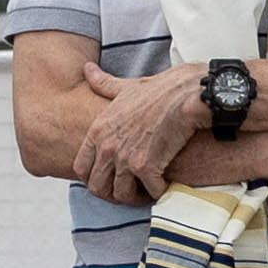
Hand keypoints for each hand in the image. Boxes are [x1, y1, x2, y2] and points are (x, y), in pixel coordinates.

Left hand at [77, 67, 197, 204]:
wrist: (187, 93)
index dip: (94, 179)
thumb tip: (87, 70)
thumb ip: (103, 84)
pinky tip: (166, 184)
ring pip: (121, 195)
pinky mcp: (147, 166)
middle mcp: (107, 146)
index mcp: (98, 130)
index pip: (80, 169)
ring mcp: (126, 158)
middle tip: (130, 191)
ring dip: (136, 197)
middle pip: (97, 188)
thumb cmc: (160, 89)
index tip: (111, 179)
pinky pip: (150, 192)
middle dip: (114, 193)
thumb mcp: (126, 86)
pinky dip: (159, 191)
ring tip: (147, 190)